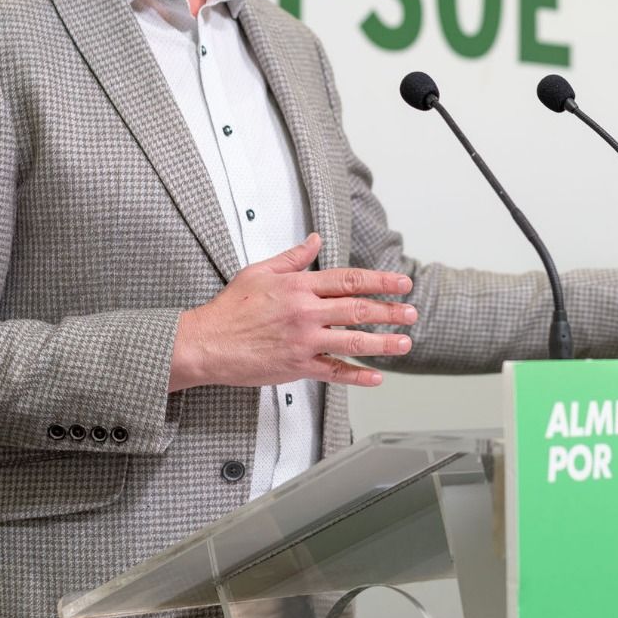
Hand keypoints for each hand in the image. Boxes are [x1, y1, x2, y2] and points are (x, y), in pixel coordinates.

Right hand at [168, 234, 416, 390]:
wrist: (206, 343)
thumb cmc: (230, 308)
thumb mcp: (260, 271)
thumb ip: (293, 257)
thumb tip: (315, 240)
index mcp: (299, 286)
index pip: (350, 280)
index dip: (381, 282)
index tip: (402, 284)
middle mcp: (306, 312)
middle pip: (358, 309)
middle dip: (390, 311)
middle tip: (411, 313)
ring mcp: (303, 341)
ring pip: (352, 341)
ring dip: (383, 343)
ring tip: (404, 343)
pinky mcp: (297, 366)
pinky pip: (333, 372)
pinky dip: (357, 376)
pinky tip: (376, 377)